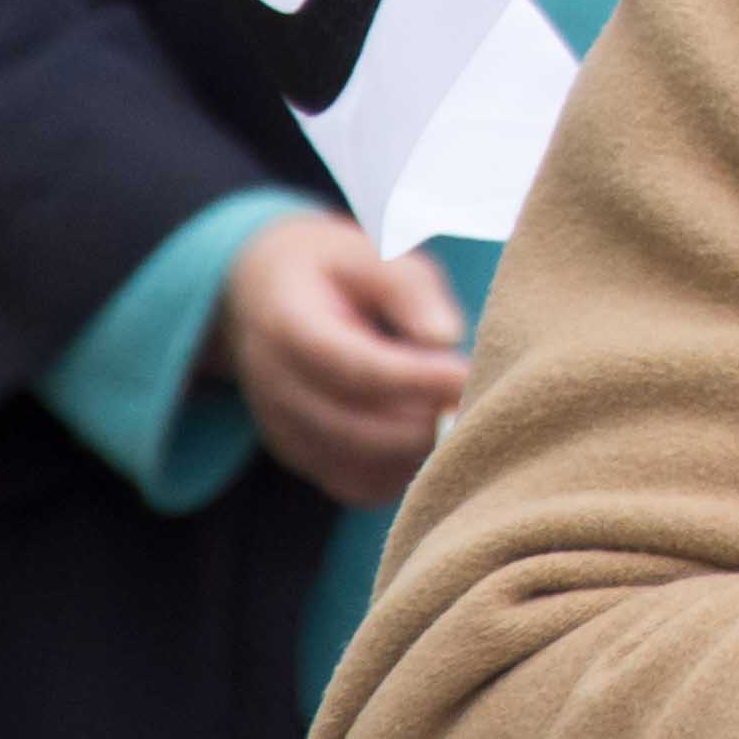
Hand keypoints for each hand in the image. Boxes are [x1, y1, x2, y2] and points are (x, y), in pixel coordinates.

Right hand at [217, 210, 467, 507]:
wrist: (263, 296)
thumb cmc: (333, 270)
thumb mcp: (368, 253)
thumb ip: (407, 288)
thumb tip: (446, 336)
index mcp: (287, 326)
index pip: (352, 368)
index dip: (414, 378)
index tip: (464, 373)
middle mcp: (275, 388)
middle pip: (355, 428)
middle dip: (423, 422)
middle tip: (474, 399)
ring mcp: (283, 430)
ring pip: (358, 466)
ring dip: (416, 451)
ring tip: (456, 413)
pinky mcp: (302, 457)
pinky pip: (356, 485)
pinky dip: (400, 473)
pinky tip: (431, 438)